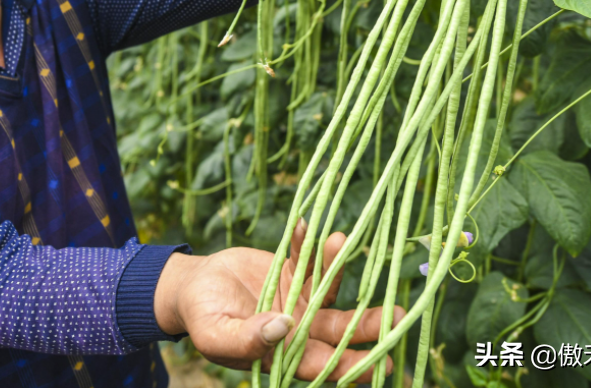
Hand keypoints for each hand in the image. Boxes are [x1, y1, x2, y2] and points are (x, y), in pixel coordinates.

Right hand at [154, 220, 405, 381]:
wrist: (193, 286)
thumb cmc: (202, 318)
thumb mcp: (217, 334)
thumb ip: (247, 339)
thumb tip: (283, 328)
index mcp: (284, 354)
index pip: (324, 365)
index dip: (353, 366)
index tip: (383, 365)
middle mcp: (300, 329)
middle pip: (339, 328)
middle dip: (368, 323)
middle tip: (397, 314)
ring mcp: (299, 298)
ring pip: (329, 287)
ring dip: (337, 266)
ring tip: (340, 241)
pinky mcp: (293, 270)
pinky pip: (305, 255)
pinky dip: (305, 241)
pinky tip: (304, 225)